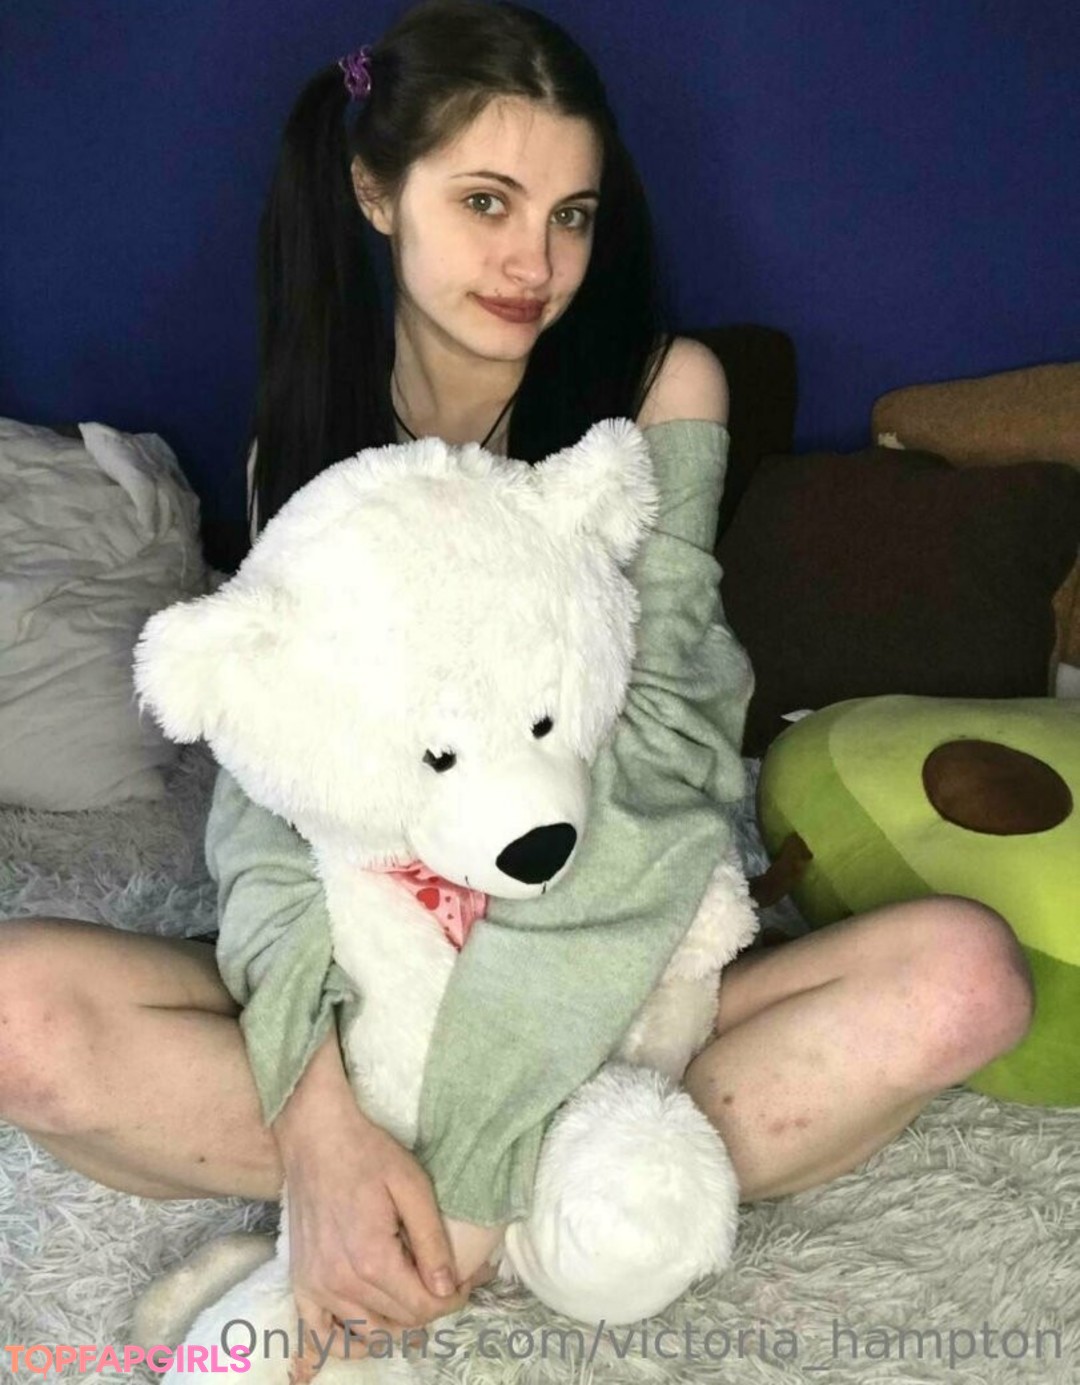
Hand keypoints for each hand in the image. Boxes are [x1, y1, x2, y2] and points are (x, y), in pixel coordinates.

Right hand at [273, 1035, 492, 1363]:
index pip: (422, 1307)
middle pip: (398, 1321)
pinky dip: (338, 1344)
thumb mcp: (412, 1186)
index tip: (468, 1283)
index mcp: (372, 1259)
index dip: (452, 1300)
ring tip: (415, 1299)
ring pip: (366, 1332)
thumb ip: (432, 1241)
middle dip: (430, 1308)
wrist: (316, 1134)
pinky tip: (352, 1344)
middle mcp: (341, 1281)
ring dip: (396, 1325)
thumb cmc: (367, 1153)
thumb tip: (447, 1288)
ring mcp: (316, 1285)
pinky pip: (318, 1331)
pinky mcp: (301, 1280)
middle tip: (450, 1285)